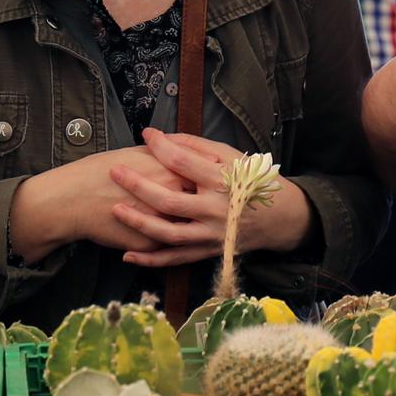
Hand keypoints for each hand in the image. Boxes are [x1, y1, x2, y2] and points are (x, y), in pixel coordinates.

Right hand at [11, 147, 194, 260]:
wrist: (73, 198)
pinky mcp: (150, 245)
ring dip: (194, 223)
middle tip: (211, 196)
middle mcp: (172, 202)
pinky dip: (173, 240)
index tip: (214, 171)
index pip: (204, 174)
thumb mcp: (137, 153)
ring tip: (195, 215)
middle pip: (203, 203)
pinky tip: (176, 232)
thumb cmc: (102, 169)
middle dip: (209, 201)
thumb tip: (183, 152)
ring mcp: (162, 227)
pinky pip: (169, 246)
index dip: (210, 173)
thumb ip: (165, 154)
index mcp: (171, 174)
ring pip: (190, 229)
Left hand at [108, 129, 312, 266]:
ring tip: (115, 209)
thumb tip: (163, 138)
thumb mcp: (232, 156)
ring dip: (139, 223)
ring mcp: (210, 234)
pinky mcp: (208, 251)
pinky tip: (128, 254)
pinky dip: (151, 260)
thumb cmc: (252, 181)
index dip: (160, 146)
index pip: (183, 162)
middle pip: (169, 201)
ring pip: (168, 233)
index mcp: (221, 180)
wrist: (280, 218)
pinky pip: (176, 258)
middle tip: (115, 172)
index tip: (146, 135)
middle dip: (138, 186)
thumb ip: (197, 146)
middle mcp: (215, 210)